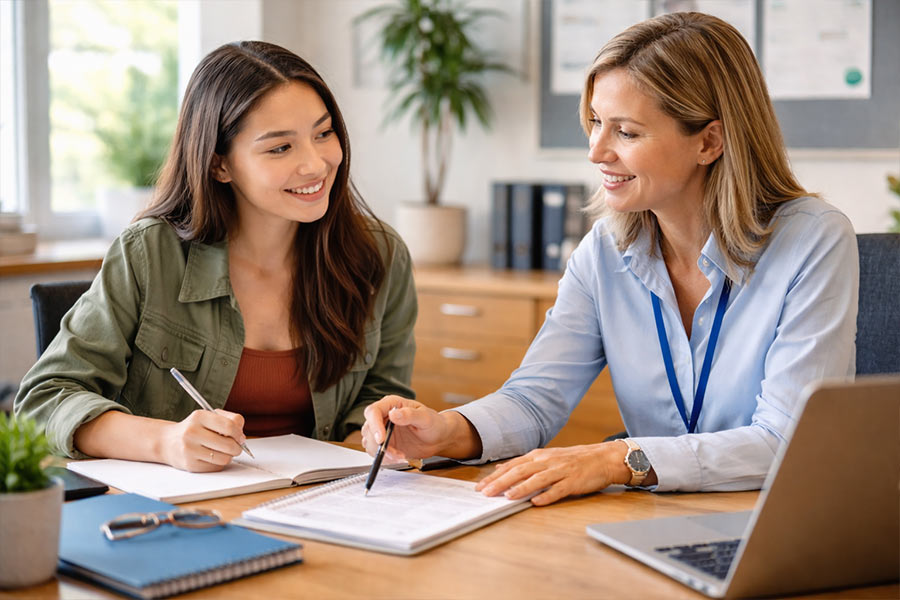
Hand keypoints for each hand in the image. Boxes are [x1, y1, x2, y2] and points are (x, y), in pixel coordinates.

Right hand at [159, 409, 245, 471]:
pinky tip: (212, 457)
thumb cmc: (194, 428)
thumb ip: (229, 420)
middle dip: (237, 447)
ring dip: (228, 456)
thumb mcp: (208, 417)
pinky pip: (216, 467)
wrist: (167, 442)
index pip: (230, 426)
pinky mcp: (190, 464)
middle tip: (235, 446)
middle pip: (229, 444)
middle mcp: (192, 432)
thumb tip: (242, 436)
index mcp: (199, 417)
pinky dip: (218, 463)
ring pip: (225, 458)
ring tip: (222, 451)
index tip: (240, 437)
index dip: (239, 433)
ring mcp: (190, 450)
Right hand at [361, 396, 481, 461]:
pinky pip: (376, 452)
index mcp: (392, 404)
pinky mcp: (384, 444)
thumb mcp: (425, 418)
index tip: (381, 439)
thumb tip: (394, 414)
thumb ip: (410, 415)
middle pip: (368, 428)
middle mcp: (384, 416)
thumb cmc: (434, 423)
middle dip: (378, 443)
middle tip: (394, 453)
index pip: (373, 411)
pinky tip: (398, 458)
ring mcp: (383, 431)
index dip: (374, 425)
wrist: (438, 438)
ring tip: (400, 456)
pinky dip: (385, 458)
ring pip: (369, 442)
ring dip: (382, 452)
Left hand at [475, 442, 631, 505]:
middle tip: (486, 493)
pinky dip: (547, 496)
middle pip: (520, 472)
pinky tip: (537, 502)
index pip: (512, 466)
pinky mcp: (574, 482)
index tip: (480, 487)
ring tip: (507, 497)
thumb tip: (500, 468)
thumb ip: (524, 464)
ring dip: (521, 488)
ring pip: (537, 480)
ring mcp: (561, 471)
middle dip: (501, 483)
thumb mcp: (546, 457)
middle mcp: (547, 462)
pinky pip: (559, 489)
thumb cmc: (573, 460)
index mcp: (539, 456)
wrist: (602, 458)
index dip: (495, 477)